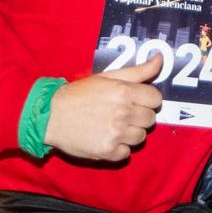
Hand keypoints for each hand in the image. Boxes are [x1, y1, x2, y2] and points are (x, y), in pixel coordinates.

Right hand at [44, 55, 163, 161]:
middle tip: (122, 113)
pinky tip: (106, 138)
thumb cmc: (79, 94)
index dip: (146, 99)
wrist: (51, 115)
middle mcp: (123, 112)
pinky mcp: (108, 151)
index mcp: (124, 91)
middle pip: (150, 119)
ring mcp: (116, 133)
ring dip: (130, 132)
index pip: (156, 98)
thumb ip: (138, 70)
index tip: (135, 100)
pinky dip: (118, 148)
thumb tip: (160, 59)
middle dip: (139, 115)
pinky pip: (126, 153)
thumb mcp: (107, 76)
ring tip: (113, 126)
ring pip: (140, 137)